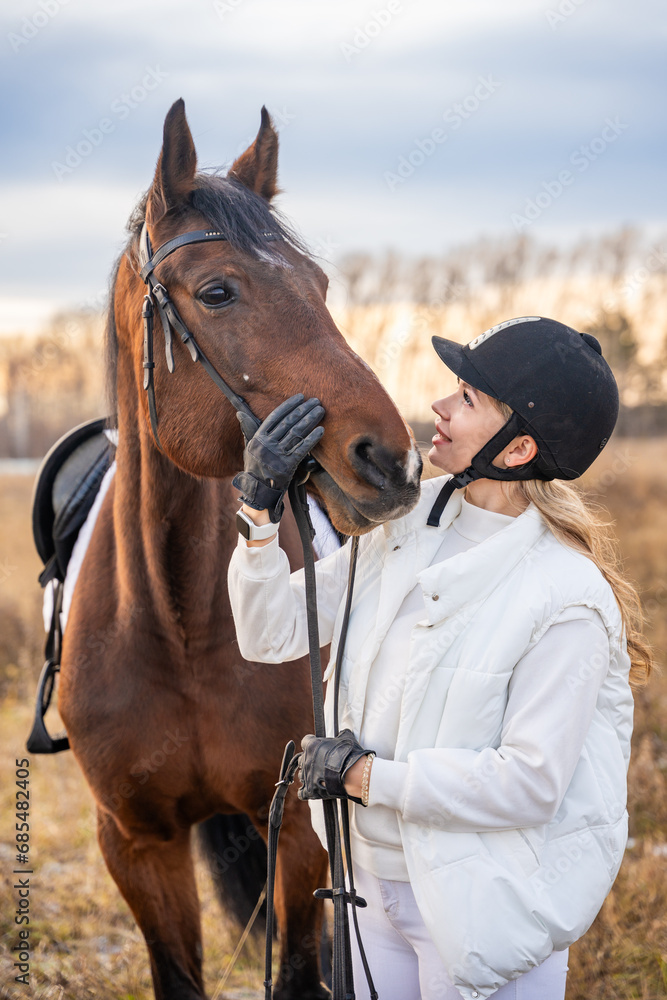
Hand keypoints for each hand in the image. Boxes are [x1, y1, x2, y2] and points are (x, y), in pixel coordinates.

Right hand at [232, 394, 324, 523]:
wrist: (258, 491)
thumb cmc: (254, 466)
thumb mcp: (249, 447)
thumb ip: (248, 428)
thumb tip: (240, 412)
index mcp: (258, 438)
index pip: (275, 417)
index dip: (288, 405)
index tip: (300, 397)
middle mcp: (267, 445)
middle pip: (288, 423)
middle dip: (303, 410)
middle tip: (316, 401)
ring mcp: (277, 455)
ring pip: (296, 433)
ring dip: (310, 420)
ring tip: (320, 411)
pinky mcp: (287, 466)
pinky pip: (302, 449)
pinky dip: (312, 439)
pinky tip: (321, 430)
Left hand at [298, 729, 372, 805]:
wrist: (355, 774)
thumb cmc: (350, 755)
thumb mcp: (345, 738)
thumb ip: (340, 735)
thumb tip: (344, 732)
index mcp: (312, 745)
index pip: (305, 742)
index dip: (311, 744)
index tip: (317, 747)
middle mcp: (306, 760)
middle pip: (302, 759)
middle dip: (309, 761)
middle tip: (320, 763)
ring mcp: (307, 776)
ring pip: (301, 775)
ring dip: (308, 775)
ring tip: (319, 777)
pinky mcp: (310, 790)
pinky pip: (301, 792)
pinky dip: (305, 791)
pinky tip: (312, 789)